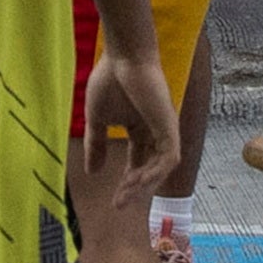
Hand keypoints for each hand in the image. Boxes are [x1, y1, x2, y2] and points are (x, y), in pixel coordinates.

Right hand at [79, 47, 179, 209]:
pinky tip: (137, 179)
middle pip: (150, 170)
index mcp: (140, 129)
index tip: (113, 201)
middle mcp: (155, 132)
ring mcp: (165, 130)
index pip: (137, 163)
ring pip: (161, 168)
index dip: (127, 183)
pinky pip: (169, 157)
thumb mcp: (97, 119)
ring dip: (145, 183)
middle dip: (135, 189)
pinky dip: (156, 171)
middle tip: (119, 205)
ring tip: (126, 193)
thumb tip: (92, 172)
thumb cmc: (110, 80)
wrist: (122, 57)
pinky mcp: (170, 126)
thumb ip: (96, 144)